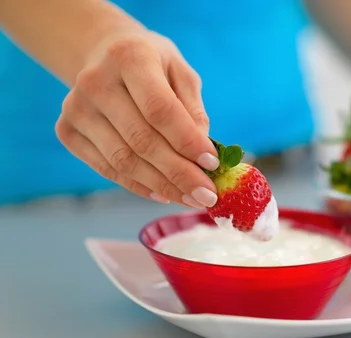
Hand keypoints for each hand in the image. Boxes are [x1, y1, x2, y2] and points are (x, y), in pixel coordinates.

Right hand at [56, 30, 218, 206]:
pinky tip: (164, 194)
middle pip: (141, 140)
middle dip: (180, 174)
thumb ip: (194, 110)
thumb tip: (203, 156)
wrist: (104, 55)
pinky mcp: (67, 131)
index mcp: (129, 57)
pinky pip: (108, 169)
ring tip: (191, 199)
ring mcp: (76, 108)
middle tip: (207, 195)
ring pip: (124, 161)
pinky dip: (139, 186)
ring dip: (162, 186)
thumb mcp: (180, 73)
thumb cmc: (153, 65)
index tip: (212, 164)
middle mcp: (96, 81)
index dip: (187, 141)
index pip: (159, 109)